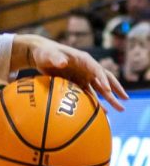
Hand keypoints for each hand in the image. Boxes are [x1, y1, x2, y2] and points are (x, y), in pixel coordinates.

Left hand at [11, 34, 127, 110]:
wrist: (40, 56)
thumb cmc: (45, 53)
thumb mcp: (49, 54)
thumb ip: (55, 58)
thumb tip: (63, 62)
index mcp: (84, 60)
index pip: (97, 70)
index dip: (103, 79)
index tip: (107, 90)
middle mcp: (87, 68)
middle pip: (105, 79)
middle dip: (115, 90)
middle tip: (125, 100)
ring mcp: (84, 76)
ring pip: (99, 89)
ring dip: (109, 98)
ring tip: (119, 109)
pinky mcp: (78, 83)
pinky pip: (89, 94)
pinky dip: (95, 102)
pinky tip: (101, 112)